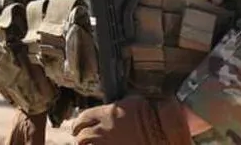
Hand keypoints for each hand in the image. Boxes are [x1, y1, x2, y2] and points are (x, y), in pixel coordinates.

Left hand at [71, 95, 191, 144]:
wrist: (163, 129)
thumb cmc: (150, 112)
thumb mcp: (131, 101)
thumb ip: (117, 105)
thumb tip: (113, 105)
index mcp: (106, 113)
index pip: (83, 118)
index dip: (78, 123)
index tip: (77, 126)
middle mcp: (104, 129)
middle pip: (82, 135)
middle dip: (79, 137)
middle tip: (79, 138)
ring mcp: (109, 143)